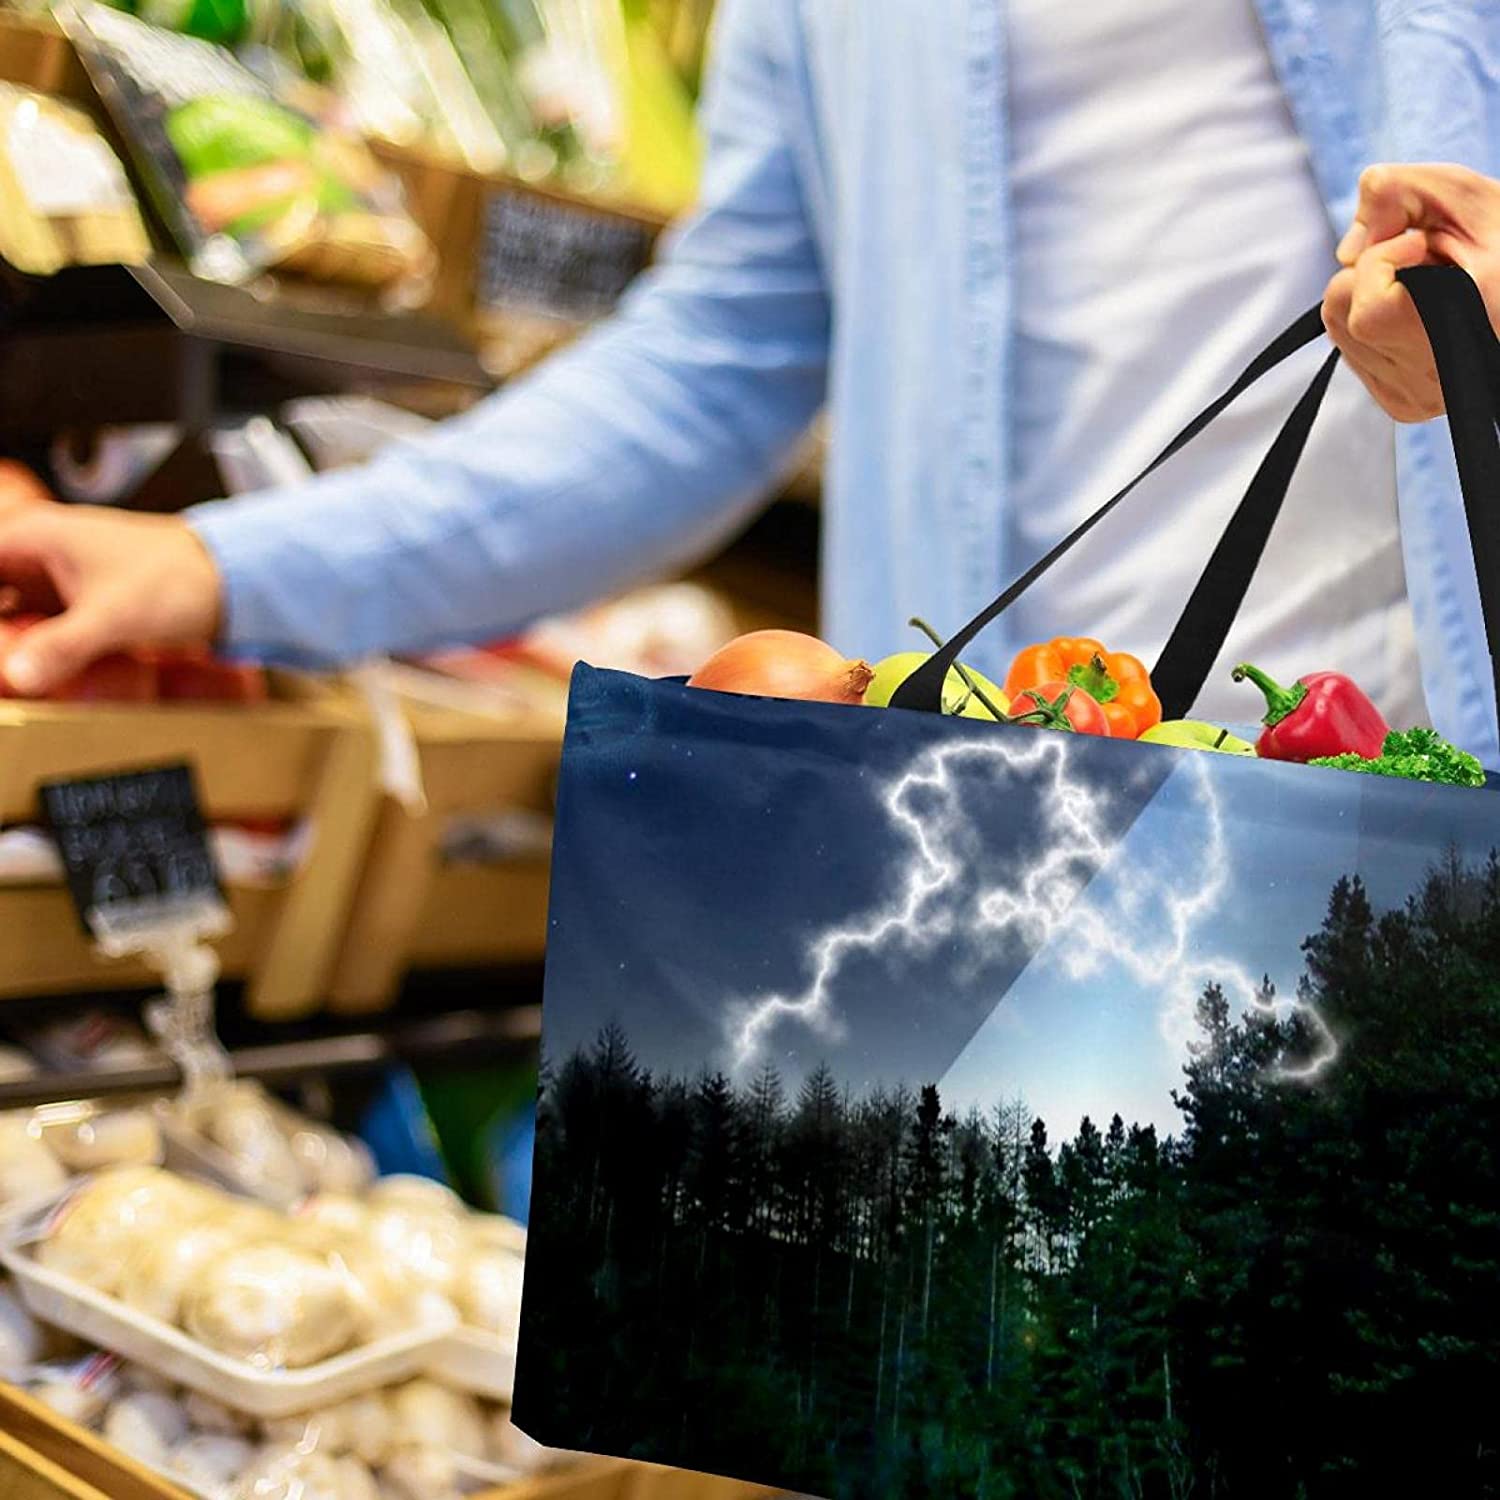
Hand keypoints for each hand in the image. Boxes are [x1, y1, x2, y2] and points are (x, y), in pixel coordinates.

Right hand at [0, 505, 222, 694]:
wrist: (235, 581)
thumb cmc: (182, 578)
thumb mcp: (115, 615)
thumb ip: (63, 646)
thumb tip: (19, 675)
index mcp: (35, 535)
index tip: (2, 648)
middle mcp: (40, 552)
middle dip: (3, 632)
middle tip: (10, 666)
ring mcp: (60, 579)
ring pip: (11, 612)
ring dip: (14, 642)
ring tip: (21, 672)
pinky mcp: (81, 604)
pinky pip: (39, 626)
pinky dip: (35, 648)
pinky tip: (40, 673)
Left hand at [1323, 163, 1499, 421]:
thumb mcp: (1462, 195)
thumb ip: (1398, 192)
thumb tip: (1344, 250)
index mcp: (1461, 327)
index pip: (1369, 307)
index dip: (1385, 256)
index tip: (1427, 245)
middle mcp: (1437, 376)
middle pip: (1338, 309)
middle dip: (1369, 271)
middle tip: (1427, 265)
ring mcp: (1418, 397)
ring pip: (1338, 330)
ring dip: (1370, 296)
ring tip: (1429, 290)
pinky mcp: (1404, 406)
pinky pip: (1354, 354)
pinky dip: (1374, 325)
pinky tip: (1420, 315)